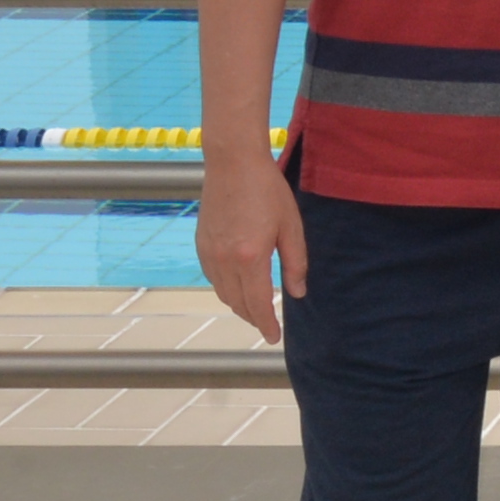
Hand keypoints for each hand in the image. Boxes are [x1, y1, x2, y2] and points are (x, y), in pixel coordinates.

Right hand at [197, 143, 305, 342]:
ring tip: (256, 307)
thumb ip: (295, 263)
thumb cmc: (267, 190)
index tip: (274, 337)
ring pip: (223, 293)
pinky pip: (214, 278)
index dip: (267, 324)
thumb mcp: (291, 226)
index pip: (259, 303)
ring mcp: (209, 253)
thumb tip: (297, 293)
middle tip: (268, 324)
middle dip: (254, 318)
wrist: (233, 163)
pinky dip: (226, 288)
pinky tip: (239, 284)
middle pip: (238, 303)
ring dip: (239, 304)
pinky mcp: (202, 244)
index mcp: (251, 257)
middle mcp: (225, 260)